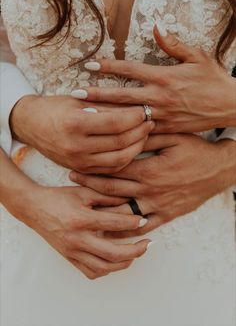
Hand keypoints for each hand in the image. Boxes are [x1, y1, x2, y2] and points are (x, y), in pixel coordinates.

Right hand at [11, 95, 153, 173]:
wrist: (30, 125)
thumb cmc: (55, 107)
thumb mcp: (78, 100)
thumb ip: (106, 107)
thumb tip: (135, 109)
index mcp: (74, 124)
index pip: (115, 123)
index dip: (134, 117)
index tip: (144, 110)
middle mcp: (76, 146)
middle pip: (120, 143)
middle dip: (140, 131)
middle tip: (150, 121)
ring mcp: (78, 161)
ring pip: (119, 160)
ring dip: (136, 147)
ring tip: (144, 134)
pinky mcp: (80, 169)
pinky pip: (110, 169)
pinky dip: (125, 159)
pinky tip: (132, 148)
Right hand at [20, 185, 149, 278]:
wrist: (34, 208)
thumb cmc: (59, 198)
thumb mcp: (83, 192)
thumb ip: (107, 196)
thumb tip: (130, 201)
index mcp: (82, 219)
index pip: (114, 224)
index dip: (133, 222)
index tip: (143, 220)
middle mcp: (78, 239)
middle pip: (113, 253)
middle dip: (135, 251)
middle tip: (147, 244)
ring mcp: (73, 252)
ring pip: (104, 267)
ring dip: (123, 263)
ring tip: (134, 253)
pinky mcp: (69, 258)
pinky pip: (91, 272)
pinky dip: (106, 269)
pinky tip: (115, 262)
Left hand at [70, 134, 235, 237]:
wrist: (220, 169)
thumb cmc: (197, 150)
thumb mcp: (173, 137)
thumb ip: (147, 136)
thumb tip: (124, 129)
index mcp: (149, 169)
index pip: (113, 170)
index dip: (92, 169)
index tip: (76, 166)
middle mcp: (150, 190)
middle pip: (112, 190)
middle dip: (89, 186)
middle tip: (72, 182)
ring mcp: (158, 205)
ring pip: (123, 212)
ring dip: (102, 209)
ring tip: (85, 206)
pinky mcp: (167, 215)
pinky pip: (144, 226)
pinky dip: (127, 230)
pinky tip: (112, 229)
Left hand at [76, 25, 235, 132]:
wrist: (229, 106)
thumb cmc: (212, 80)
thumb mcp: (197, 57)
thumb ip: (174, 44)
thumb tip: (157, 27)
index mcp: (163, 77)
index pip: (130, 69)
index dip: (108, 66)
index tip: (90, 65)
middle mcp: (158, 97)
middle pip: (121, 95)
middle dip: (97, 94)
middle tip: (76, 94)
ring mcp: (161, 115)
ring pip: (127, 116)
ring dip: (106, 114)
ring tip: (86, 115)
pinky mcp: (166, 129)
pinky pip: (141, 132)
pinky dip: (125, 132)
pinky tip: (109, 134)